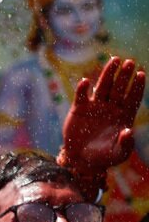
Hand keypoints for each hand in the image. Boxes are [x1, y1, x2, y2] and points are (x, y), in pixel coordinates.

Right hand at [60, 57, 144, 174]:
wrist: (82, 159)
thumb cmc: (104, 157)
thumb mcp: (118, 154)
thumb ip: (126, 144)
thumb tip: (129, 131)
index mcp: (123, 116)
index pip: (132, 98)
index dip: (137, 87)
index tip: (141, 74)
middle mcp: (110, 108)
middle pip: (119, 88)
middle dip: (124, 76)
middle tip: (130, 62)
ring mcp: (95, 107)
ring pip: (103, 87)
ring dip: (108, 74)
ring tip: (114, 61)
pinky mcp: (79, 109)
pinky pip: (82, 96)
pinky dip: (83, 89)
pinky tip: (86, 82)